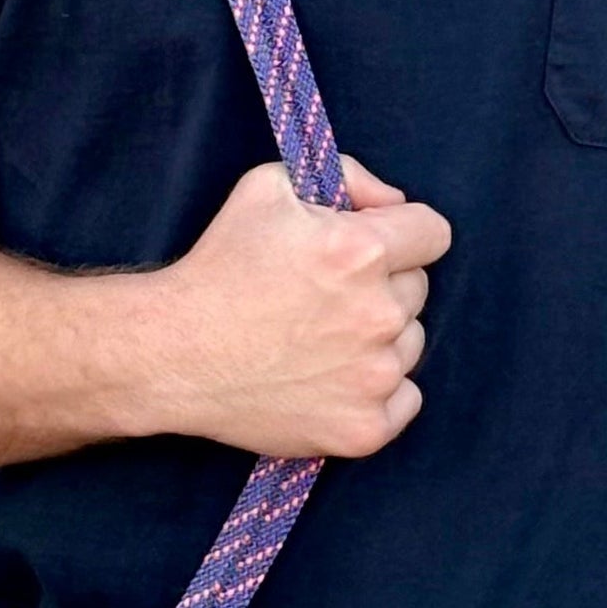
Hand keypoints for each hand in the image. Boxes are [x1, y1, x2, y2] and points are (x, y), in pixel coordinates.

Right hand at [145, 153, 450, 459]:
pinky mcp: (364, 429)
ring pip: (410, 343)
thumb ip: (349, 178)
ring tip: (320, 338)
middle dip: (383, 284)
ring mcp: (374, 378)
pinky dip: (379, 392)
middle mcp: (378, 315)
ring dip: (380, 338)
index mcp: (362, 252)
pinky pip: (405, 400)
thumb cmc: (219, 265)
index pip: (433, 232)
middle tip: (326, 295)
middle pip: (418, 289)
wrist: (173, 354)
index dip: (403, 232)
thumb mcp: (271, 186)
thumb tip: (392, 202)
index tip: (373, 245)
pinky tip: (333, 378)